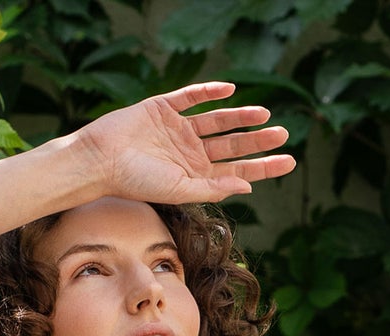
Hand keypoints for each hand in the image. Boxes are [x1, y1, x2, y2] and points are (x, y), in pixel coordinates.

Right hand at [71, 81, 295, 206]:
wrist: (101, 159)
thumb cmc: (135, 181)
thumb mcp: (179, 190)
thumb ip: (213, 188)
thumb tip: (248, 185)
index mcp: (196, 176)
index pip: (237, 171)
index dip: (263, 167)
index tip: (288, 161)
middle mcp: (190, 153)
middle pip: (232, 146)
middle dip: (258, 141)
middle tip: (284, 134)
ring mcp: (178, 130)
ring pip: (217, 121)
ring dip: (240, 116)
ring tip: (264, 114)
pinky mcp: (163, 108)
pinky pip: (191, 97)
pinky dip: (209, 92)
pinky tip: (229, 90)